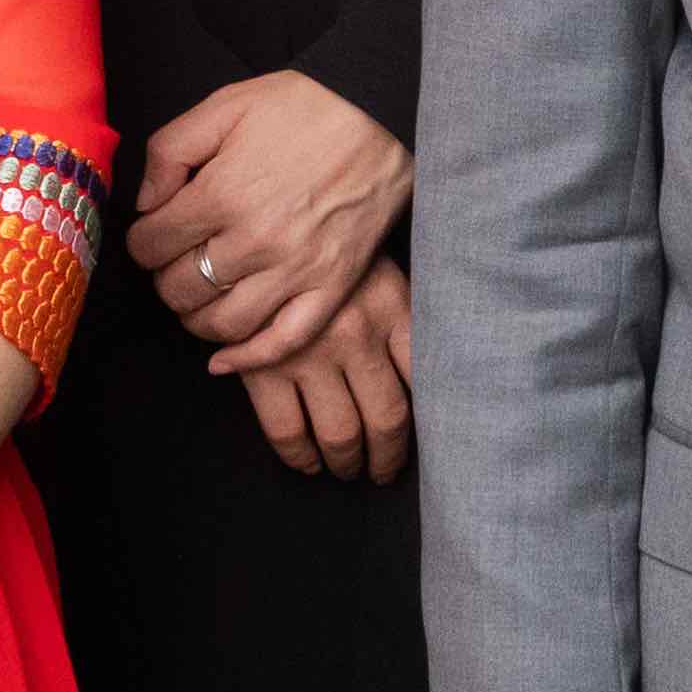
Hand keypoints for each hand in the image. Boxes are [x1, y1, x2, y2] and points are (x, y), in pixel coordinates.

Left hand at [131, 68, 412, 370]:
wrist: (382, 113)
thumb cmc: (303, 106)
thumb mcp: (224, 105)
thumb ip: (169, 151)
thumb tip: (147, 204)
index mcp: (221, 193)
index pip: (149, 245)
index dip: (142, 240)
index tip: (154, 232)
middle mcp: (255, 240)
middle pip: (178, 288)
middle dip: (165, 276)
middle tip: (176, 260)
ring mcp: (296, 269)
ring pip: (221, 323)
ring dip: (196, 316)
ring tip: (199, 296)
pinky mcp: (332, 285)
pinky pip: (283, 341)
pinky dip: (248, 358)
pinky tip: (223, 359)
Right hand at [241, 259, 415, 483]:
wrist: (261, 222)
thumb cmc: (326, 244)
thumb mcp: (378, 263)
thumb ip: (401, 311)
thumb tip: (430, 371)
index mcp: (393, 307)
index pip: (427, 382)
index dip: (430, 423)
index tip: (429, 441)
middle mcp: (357, 335)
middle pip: (386, 419)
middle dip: (387, 456)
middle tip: (383, 469)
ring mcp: (309, 353)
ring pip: (339, 433)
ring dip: (346, 462)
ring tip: (348, 469)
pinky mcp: (264, 365)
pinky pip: (287, 431)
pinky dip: (299, 457)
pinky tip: (307, 462)